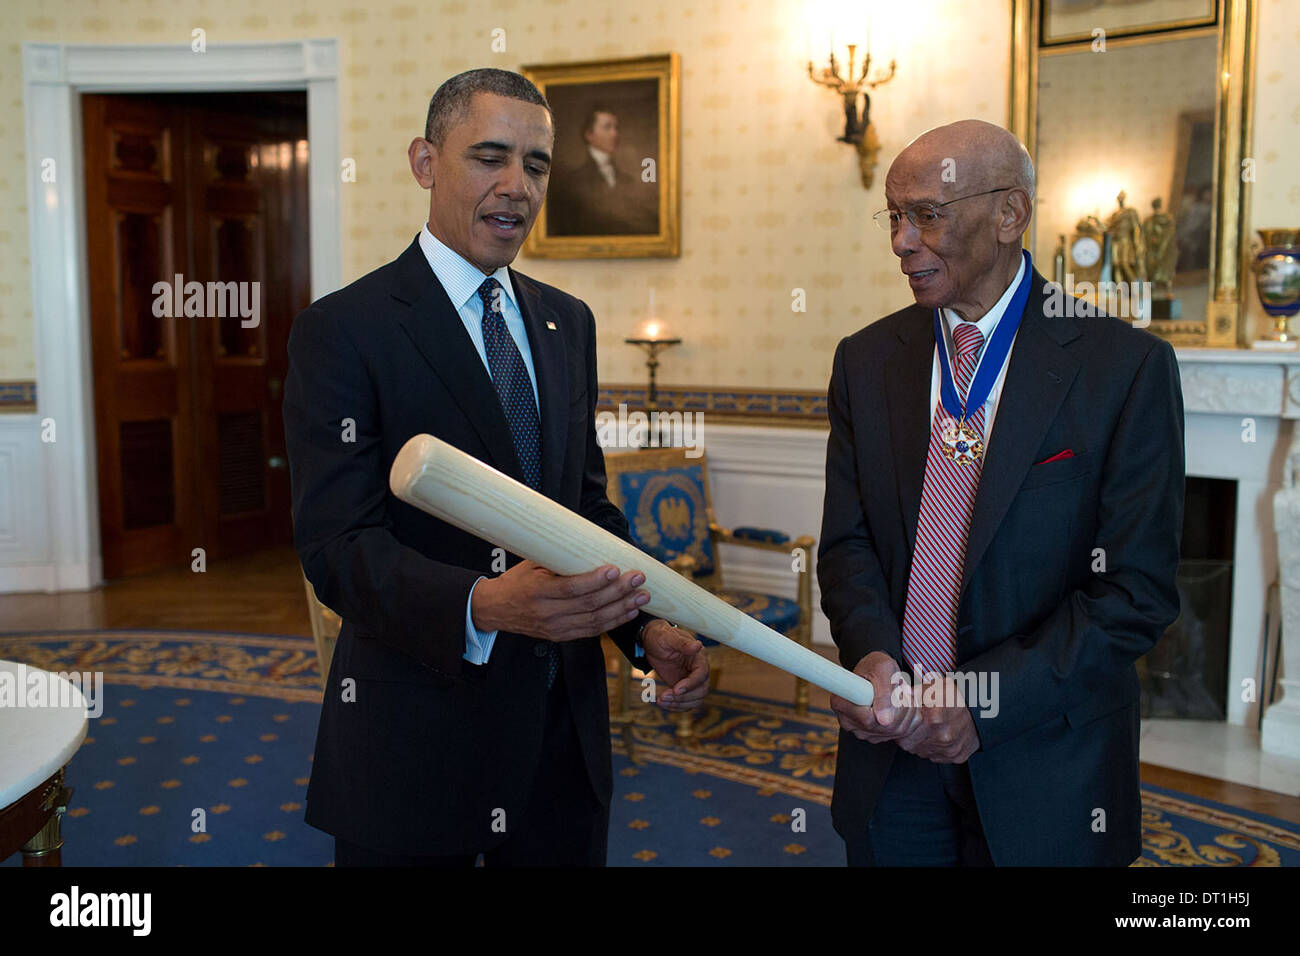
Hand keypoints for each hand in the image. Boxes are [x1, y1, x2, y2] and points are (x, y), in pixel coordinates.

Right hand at [471, 560, 648, 641]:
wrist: (495, 609)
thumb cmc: (516, 580)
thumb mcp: (532, 564)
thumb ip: (559, 559)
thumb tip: (592, 543)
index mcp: (537, 591)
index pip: (571, 588)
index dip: (595, 581)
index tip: (615, 570)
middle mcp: (547, 613)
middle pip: (588, 605)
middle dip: (617, 592)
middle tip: (638, 579)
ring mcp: (555, 628)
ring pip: (595, 621)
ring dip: (622, 608)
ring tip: (641, 596)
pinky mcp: (561, 637)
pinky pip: (592, 631)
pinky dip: (613, 622)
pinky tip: (628, 611)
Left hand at [641, 621, 708, 711]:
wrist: (652, 642)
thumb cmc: (661, 636)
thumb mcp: (668, 637)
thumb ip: (682, 643)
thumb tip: (698, 646)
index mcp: (699, 657)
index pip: (702, 674)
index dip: (691, 684)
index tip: (676, 689)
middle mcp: (699, 670)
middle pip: (701, 690)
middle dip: (683, 697)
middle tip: (664, 697)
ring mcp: (692, 681)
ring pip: (695, 700)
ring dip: (679, 704)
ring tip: (660, 700)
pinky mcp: (684, 688)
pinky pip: (686, 703)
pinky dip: (675, 706)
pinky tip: (662, 703)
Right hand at [829, 651, 922, 744]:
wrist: (878, 671)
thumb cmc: (877, 666)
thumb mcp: (883, 670)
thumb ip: (883, 694)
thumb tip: (885, 721)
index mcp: (841, 702)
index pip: (869, 719)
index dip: (888, 706)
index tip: (896, 688)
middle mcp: (848, 721)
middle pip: (885, 727)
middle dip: (901, 706)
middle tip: (901, 687)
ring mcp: (862, 731)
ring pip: (897, 731)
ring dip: (907, 710)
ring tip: (900, 693)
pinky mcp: (876, 736)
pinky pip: (903, 733)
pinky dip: (909, 717)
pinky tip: (901, 704)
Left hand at [898, 673, 979, 764]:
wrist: (982, 707)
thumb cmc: (954, 695)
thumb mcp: (931, 686)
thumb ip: (910, 695)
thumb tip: (892, 699)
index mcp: (933, 717)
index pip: (902, 733)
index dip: (900, 727)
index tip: (902, 721)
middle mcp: (942, 736)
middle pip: (910, 745)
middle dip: (908, 736)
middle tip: (914, 725)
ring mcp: (950, 748)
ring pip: (922, 751)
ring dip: (921, 742)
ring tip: (928, 729)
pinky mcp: (957, 757)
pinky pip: (936, 757)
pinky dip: (934, 749)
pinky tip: (938, 736)